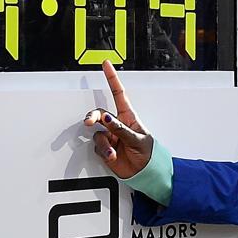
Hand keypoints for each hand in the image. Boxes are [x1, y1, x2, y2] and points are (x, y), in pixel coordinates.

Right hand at [84, 60, 153, 178]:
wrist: (146, 173)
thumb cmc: (148, 153)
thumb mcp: (137, 139)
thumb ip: (121, 129)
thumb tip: (107, 119)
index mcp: (128, 117)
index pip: (118, 93)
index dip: (112, 78)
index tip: (106, 64)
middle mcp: (117, 124)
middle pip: (100, 114)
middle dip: (92, 116)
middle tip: (89, 121)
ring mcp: (111, 137)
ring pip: (97, 133)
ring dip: (103, 143)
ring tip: (111, 151)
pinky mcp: (106, 149)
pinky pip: (97, 146)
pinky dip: (104, 151)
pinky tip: (112, 155)